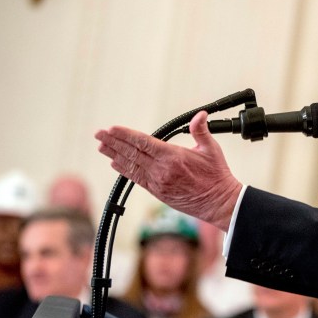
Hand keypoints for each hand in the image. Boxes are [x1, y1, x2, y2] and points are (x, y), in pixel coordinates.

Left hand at [95, 111, 241, 230]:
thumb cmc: (217, 175)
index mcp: (173, 156)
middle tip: (99, 134)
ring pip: (131, 166)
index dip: (126, 135)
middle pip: (132, 153)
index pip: (143, 142)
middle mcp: (162, 169)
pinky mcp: (158, 192)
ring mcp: (158, 182)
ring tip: (101, 146)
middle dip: (113, 142)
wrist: (218, 202)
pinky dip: (125, 170)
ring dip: (115, 155)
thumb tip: (200, 114)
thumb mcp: (211, 149)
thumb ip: (201, 130)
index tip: (112, 129)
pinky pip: (137, 179)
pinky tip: (115, 163)